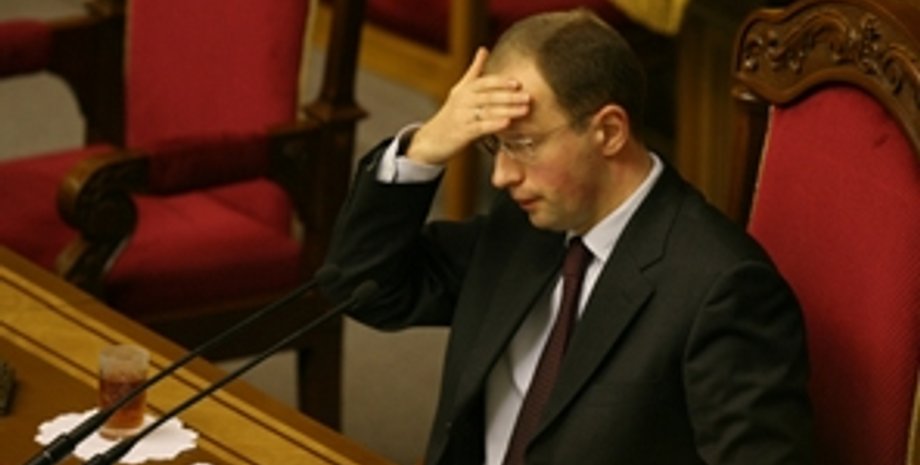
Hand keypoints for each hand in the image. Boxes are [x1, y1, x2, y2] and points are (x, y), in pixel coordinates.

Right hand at [407, 47, 530, 165]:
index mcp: (465, 90)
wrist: (432, 139)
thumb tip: (484, 49)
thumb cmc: (452, 113)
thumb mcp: (460, 90)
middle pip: (488, 96)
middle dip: (509, 96)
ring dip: (507, 110)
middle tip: (528, 96)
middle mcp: (462, 101)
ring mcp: (462, 117)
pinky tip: (507, 123)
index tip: (518, 83)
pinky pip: (480, 128)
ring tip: (524, 110)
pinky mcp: (462, 133)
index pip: (484, 82)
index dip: (500, 82)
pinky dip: (494, 125)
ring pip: (487, 111)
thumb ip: (474, 70)